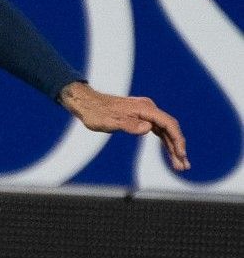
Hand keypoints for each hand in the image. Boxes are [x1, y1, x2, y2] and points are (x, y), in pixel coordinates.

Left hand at [59, 81, 188, 170]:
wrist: (85, 102)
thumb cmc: (95, 112)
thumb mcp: (109, 121)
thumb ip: (129, 125)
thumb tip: (148, 128)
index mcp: (144, 108)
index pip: (168, 124)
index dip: (177, 140)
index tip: (181, 155)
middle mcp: (147, 108)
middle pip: (169, 129)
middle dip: (178, 148)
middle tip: (184, 166)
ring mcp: (145, 112)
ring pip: (165, 131)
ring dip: (172, 148)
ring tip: (180, 165)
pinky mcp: (140, 117)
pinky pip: (158, 131)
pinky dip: (164, 143)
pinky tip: (170, 153)